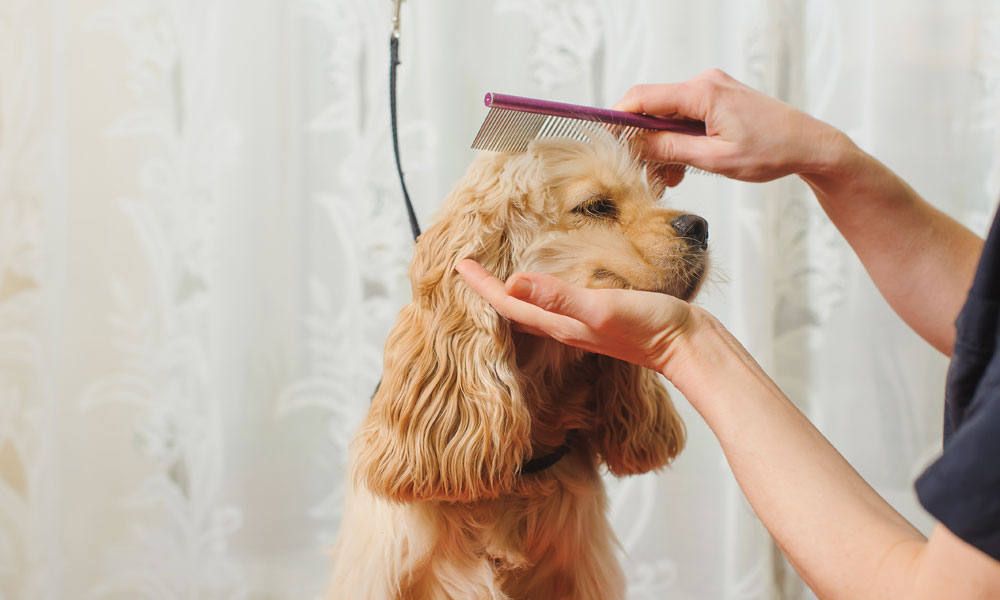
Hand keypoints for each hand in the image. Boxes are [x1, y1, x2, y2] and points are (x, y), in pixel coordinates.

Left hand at [455, 259, 702, 375]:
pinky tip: (548, 285)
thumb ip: (559, 297)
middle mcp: (564, 327)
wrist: (688, 346)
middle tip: (467, 271)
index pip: (508, 302)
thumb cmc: (649, 327)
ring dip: (512, 293)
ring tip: (495, 277)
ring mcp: (582, 324)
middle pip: (514, 309)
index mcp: (559, 324)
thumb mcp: (601, 308)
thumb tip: (513, 281)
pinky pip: (558, 306)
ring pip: (534, 309)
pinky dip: (542, 292)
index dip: (481, 284)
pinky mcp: (601, 318)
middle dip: (488, 291)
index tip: (458, 264)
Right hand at [614, 69, 849, 182]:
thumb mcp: (716, 159)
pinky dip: (679, 143)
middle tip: (642, 174)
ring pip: (668, 118)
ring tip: (668, 180)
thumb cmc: (772, 151)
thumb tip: (637, 145)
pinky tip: (681, 169)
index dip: (619, 119)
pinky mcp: (717, 100)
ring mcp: (712, 90)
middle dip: (644, 143)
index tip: (606, 142)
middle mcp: (704, 83)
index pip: (644, 98)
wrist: (809, 144)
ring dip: (662, 148)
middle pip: (653, 109)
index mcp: (703, 92)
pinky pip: (685, 119)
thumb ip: (672, 150)